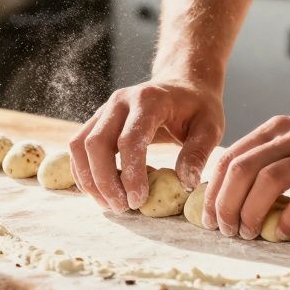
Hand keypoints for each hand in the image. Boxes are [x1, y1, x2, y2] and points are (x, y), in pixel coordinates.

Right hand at [69, 80, 224, 211]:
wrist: (183, 82)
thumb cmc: (198, 106)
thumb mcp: (210, 127)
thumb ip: (198, 153)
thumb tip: (185, 183)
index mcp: (149, 100)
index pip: (130, 140)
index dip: (131, 174)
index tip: (138, 201)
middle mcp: (120, 101)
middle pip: (96, 143)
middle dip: (104, 181)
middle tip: (122, 208)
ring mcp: (105, 109)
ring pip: (79, 145)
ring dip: (88, 178)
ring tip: (109, 204)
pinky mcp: (98, 119)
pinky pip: (78, 146)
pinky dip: (83, 171)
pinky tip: (101, 190)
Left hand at [201, 108, 289, 239]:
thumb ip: (273, 157)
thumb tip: (239, 194)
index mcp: (277, 129)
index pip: (230, 158)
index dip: (213, 191)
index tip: (209, 217)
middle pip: (242, 170)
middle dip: (226, 204)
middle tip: (226, 230)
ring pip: (268, 181)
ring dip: (251, 212)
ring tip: (249, 233)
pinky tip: (285, 232)